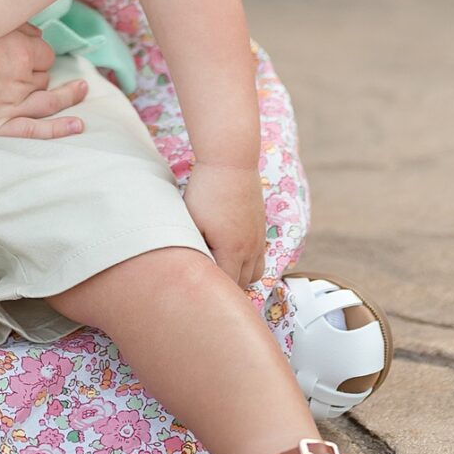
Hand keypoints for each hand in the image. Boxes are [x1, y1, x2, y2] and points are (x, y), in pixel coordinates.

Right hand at [0, 25, 87, 139]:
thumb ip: (16, 25)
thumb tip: (39, 35)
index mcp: (19, 51)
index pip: (45, 54)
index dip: (37, 52)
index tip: (22, 51)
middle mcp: (18, 79)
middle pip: (43, 77)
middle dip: (37, 72)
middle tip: (17, 67)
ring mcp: (8, 105)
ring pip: (45, 99)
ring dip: (66, 95)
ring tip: (81, 89)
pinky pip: (33, 130)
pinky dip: (58, 130)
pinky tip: (78, 125)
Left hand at [183, 159, 266, 286]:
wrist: (231, 163)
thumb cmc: (206, 191)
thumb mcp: (192, 222)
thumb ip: (194, 250)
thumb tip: (193, 268)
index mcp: (232, 250)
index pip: (228, 285)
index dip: (213, 290)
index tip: (199, 289)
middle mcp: (251, 248)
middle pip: (243, 283)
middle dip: (227, 286)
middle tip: (207, 282)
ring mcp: (259, 238)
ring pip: (256, 272)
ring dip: (241, 275)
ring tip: (222, 269)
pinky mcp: (261, 227)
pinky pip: (260, 256)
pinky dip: (248, 261)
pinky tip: (231, 252)